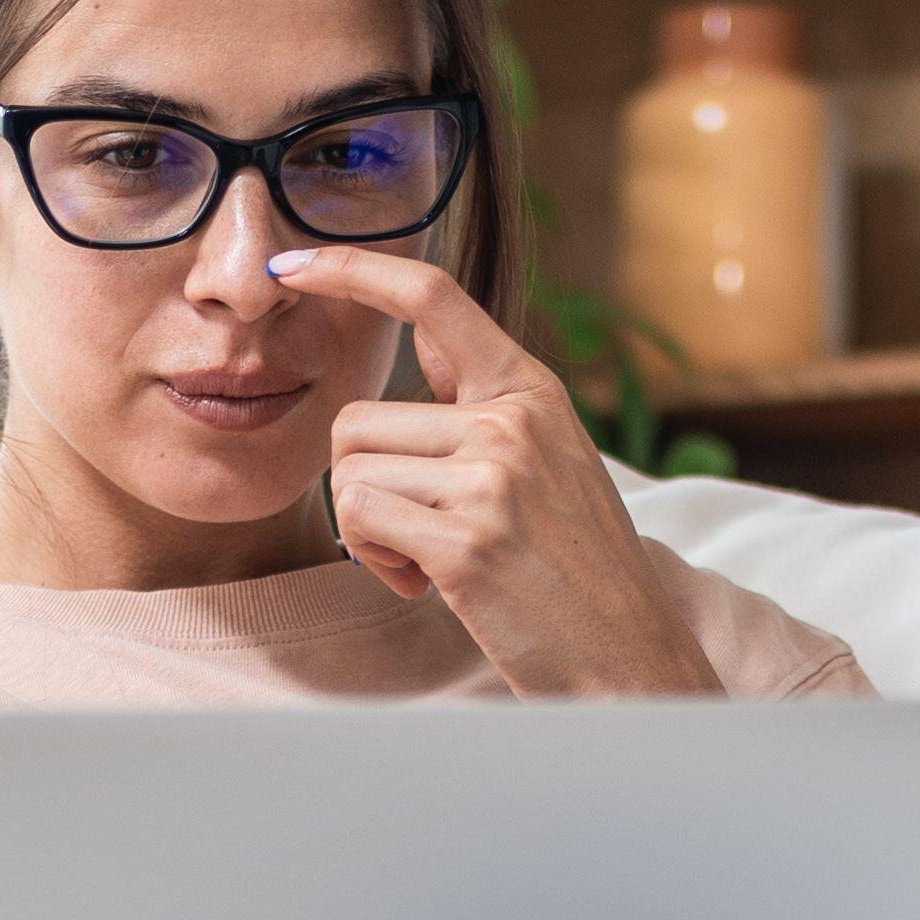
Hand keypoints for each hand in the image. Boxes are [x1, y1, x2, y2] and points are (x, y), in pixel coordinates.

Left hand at [272, 246, 719, 700]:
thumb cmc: (575, 569)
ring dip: (368, 531)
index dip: (352, 270)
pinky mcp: (467, 540)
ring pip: (350, 473)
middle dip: (364, 487)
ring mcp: (492, 478)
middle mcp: (513, 421)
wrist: (628, 656)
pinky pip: (360, 522)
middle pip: (357, 421)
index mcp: (532, 391)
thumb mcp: (550, 460)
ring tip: (433, 560)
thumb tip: (425, 336)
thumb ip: (485, 403)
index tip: (292, 264)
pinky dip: (376, 561)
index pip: (431, 298)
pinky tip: (429, 583)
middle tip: (423, 536)